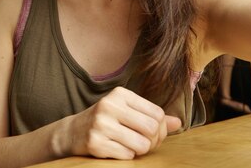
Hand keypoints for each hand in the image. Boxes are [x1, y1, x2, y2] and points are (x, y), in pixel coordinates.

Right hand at [66, 86, 181, 158]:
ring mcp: (101, 124)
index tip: (152, 132)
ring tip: (129, 145)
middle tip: (143, 142)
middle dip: (152, 141)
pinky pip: (127, 155)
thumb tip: (178, 123)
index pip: (157, 113)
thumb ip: (152, 116)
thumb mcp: (127, 111)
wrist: (73, 132)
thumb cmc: (106, 120)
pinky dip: (126, 155)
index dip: (160, 128)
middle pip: (152, 129)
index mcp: (120, 94)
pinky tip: (115, 148)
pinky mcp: (96, 143)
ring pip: (142, 144)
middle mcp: (109, 106)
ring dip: (140, 150)